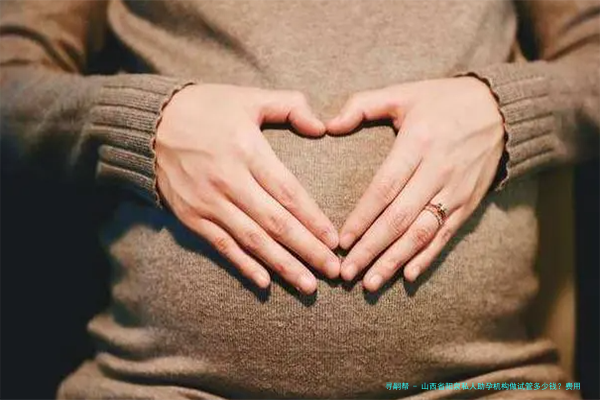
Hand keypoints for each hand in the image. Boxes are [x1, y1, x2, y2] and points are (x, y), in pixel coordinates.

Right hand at [156, 84, 339, 294]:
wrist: (150, 123)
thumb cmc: (206, 108)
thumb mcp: (249, 97)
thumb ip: (290, 105)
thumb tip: (322, 127)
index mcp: (247, 150)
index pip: (288, 193)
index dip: (314, 220)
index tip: (335, 241)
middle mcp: (228, 181)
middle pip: (276, 223)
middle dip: (308, 250)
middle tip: (333, 272)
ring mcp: (208, 202)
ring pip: (252, 241)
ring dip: (282, 265)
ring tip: (308, 286)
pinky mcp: (191, 217)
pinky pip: (222, 246)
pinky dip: (244, 265)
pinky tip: (265, 282)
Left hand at [326, 77, 504, 290]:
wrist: (502, 110)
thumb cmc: (443, 101)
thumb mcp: (404, 92)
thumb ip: (363, 105)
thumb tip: (327, 124)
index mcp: (418, 143)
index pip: (385, 188)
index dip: (363, 217)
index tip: (342, 241)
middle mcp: (438, 171)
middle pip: (400, 218)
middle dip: (371, 248)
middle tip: (347, 273)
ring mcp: (455, 191)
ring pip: (421, 233)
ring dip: (394, 260)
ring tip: (370, 282)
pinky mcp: (468, 204)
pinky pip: (445, 235)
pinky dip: (427, 257)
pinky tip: (408, 275)